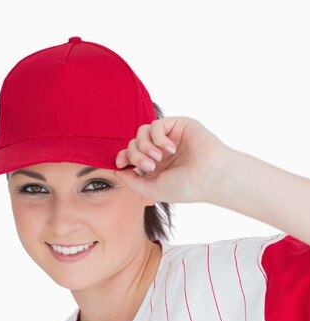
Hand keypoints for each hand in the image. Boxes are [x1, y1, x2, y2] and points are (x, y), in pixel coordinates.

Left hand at [114, 116, 232, 203]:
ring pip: (141, 132)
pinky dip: (158, 137)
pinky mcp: (178, 125)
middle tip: (150, 166)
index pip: (132, 155)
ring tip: (158, 159)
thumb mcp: (152, 189)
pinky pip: (156, 125)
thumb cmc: (185, 187)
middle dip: (135, 155)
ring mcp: (169, 137)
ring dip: (144, 146)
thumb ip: (132, 181)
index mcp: (156, 166)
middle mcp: (162, 151)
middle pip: (133, 143)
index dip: (123, 156)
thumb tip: (117, 170)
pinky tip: (170, 149)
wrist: (209, 176)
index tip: (121, 164)